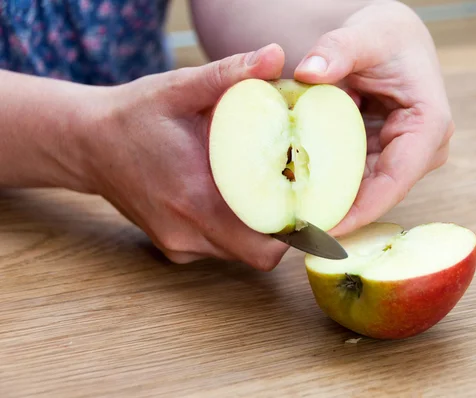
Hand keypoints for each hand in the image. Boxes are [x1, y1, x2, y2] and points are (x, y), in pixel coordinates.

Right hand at [82, 44, 290, 269]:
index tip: (311, 202)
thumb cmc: (133, 116)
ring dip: (259, 230)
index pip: (266, 242)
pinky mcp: (173, 248)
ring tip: (267, 192)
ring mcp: (178, 245)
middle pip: (259, 254)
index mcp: (196, 199)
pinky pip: (218, 248)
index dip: (297, 230)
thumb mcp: (179, 88)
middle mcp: (188, 232)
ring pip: (240, 253)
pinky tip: (232, 199)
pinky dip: (234, 231)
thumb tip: (276, 56)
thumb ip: (229, 73)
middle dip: (284, 230)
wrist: (86, 144)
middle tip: (294, 194)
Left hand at [294, 2, 453, 235]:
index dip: (360, 211)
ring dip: (329, 205)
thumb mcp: (365, 34)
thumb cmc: (385, 36)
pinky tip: (297, 197)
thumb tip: (307, 73)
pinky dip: (327, 186)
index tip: (324, 229)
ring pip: (363, 193)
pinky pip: (352, 180)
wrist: (388, 40)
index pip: (395, 181)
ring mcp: (402, 157)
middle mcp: (421, 150)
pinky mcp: (382, 158)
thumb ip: (338, 49)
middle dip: (339, 215)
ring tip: (291, 222)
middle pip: (377, 195)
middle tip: (297, 233)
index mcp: (429, 125)